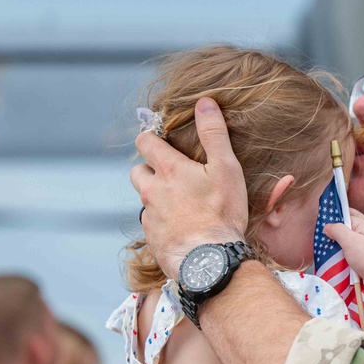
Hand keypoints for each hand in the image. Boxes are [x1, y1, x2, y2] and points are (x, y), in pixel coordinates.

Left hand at [130, 97, 248, 277]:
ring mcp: (150, 217)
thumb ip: (214, 134)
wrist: (209, 261)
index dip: (152, 137)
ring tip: (181, 203)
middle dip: (150, 169)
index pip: (144, 142)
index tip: (164, 140)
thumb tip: (205, 102)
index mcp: (167, 170)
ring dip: (157, 197)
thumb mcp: (225, 168)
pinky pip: (153, 224)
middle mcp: (151, 191)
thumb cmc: (221, 213)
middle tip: (174, 175)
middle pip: (138, 172)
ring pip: (146, 199)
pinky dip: (163, 221)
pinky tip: (183, 227)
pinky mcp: (153, 239)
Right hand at [323, 208, 363, 288]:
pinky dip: (348, 251)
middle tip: (327, 236)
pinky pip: (356, 248)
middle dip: (338, 230)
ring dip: (342, 242)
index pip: (347, 214)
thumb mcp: (349, 241)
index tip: (323, 225)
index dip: (335, 218)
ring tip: (333, 248)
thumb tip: (328, 226)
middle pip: (350, 225)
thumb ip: (337, 230)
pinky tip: (343, 257)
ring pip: (353, 237)